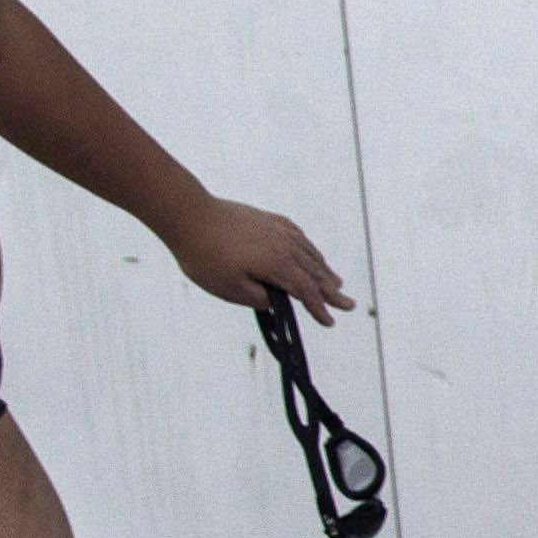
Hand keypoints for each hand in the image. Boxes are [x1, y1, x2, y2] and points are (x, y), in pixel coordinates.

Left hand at [163, 192, 354, 321]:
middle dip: (332, 291)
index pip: (305, 291)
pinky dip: (309, 249)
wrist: (189, 214)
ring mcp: (277, 229)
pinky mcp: (267, 219)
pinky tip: (310, 252)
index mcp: (277, 265)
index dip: (319, 308)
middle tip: (349, 304)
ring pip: (309, 253)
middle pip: (315, 272)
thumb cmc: (204, 254)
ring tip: (336, 282)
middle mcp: (284, 245)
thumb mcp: (229, 288)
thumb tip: (276, 300)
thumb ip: (258, 298)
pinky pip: (298, 236)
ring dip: (324, 270)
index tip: (330, 322)